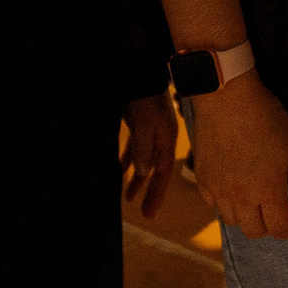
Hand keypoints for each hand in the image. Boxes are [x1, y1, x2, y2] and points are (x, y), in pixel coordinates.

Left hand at [121, 89, 178, 217]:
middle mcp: (161, 138)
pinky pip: (135, 149)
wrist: (139, 72)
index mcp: (166, 140)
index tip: (150, 215)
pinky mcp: (140, 124)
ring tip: (129, 197)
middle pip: (155, 171)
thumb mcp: (144, 125)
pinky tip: (121, 169)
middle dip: (150, 192)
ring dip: (137, 179)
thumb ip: (144, 149)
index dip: (156, 195)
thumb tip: (143, 172)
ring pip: (144, 162)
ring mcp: (151, 131)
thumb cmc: (143, 99)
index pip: (162, 174)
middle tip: (144, 213)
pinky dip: (128, 161)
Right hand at [188, 74, 287, 240]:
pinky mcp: (202, 180)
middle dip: (269, 228)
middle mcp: (241, 197)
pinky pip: (214, 204)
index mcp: (268, 191)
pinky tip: (234, 189)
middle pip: (254, 231)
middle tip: (276, 215)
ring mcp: (218, 190)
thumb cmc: (265, 119)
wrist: (227, 98)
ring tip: (255, 201)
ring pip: (233, 220)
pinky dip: (226, 204)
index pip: (279, 229)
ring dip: (247, 217)